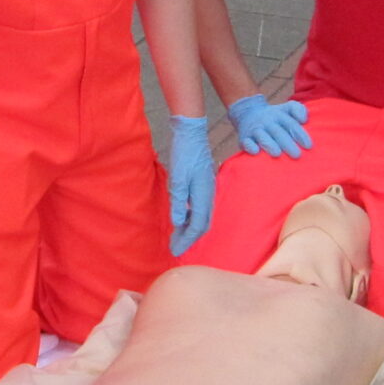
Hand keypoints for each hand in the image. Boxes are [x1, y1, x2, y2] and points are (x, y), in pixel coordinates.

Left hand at [168, 115, 215, 255]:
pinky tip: (181, 219)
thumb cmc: (184, 153)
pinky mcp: (203, 186)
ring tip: (176, 237)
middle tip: (175, 248)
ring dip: (189, 229)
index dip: (187, 240)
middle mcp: (208, 195)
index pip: (197, 226)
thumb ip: (178, 201)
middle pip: (202, 225)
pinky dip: (190, 218)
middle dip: (189, 239)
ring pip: (201, 217)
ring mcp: (207, 190)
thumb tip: (177, 223)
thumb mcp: (177, 177)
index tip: (175, 251)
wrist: (192, 133)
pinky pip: (199, 209)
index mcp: (203, 195)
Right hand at [229, 94, 312, 157]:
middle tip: (297, 155)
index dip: (300, 134)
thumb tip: (304, 119)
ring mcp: (255, 130)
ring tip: (277, 154)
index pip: (291, 124)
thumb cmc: (274, 116)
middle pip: (278, 132)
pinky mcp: (244, 138)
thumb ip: (299, 109)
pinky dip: (250, 146)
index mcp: (279, 115)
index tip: (308, 146)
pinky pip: (246, 142)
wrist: (247, 112)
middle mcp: (267, 122)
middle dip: (287, 143)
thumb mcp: (287, 108)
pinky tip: (256, 152)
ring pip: (262, 137)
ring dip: (270, 144)